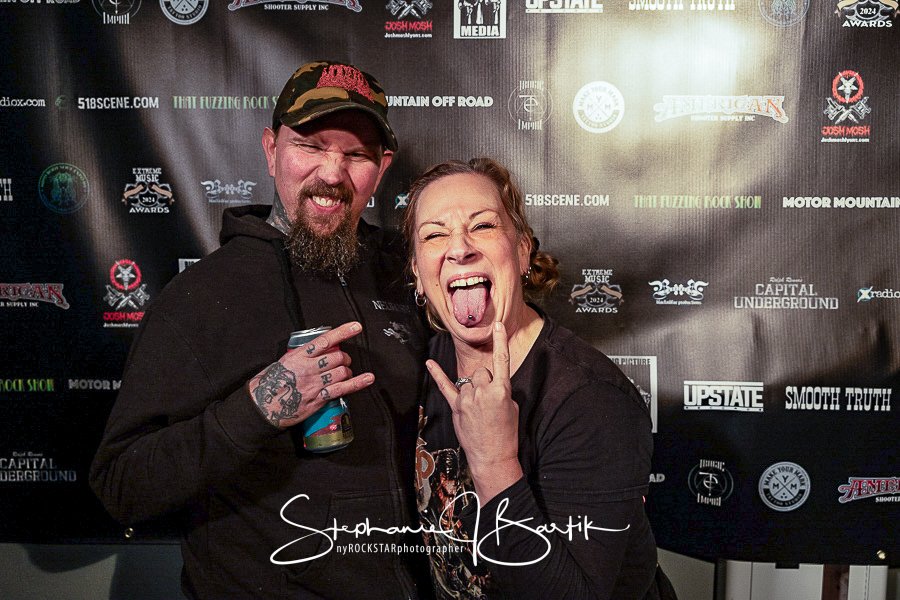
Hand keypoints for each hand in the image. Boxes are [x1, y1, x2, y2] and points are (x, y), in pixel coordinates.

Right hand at [248, 322, 373, 428]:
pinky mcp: (318, 399)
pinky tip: (368, 378)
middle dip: (345, 358)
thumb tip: (317, 352)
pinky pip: (342, 389)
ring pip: (342, 372)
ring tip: (344, 373)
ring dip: (347, 371)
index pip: (325, 340)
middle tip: (344, 362)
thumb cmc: (270, 383)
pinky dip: (357, 383)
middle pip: (338, 357)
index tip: (356, 327)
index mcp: (299, 356)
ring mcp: (314, 384)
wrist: (261, 407)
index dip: (342, 332)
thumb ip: (302, 357)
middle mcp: (308, 368)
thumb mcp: (283, 362)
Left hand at [427, 322, 522, 501]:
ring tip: (479, 408)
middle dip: (485, 381)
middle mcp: (483, 391)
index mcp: (502, 390)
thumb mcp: (512, 407)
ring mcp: (468, 399)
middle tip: (489, 401)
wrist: (493, 456)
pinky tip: (430, 363)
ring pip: (468, 381)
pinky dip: (437, 374)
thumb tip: (490, 383)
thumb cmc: (506, 433)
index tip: (498, 325)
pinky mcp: (456, 407)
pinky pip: (445, 387)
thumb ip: (501, 390)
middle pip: (481, 372)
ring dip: (472, 389)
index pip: (502, 360)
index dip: (500, 341)